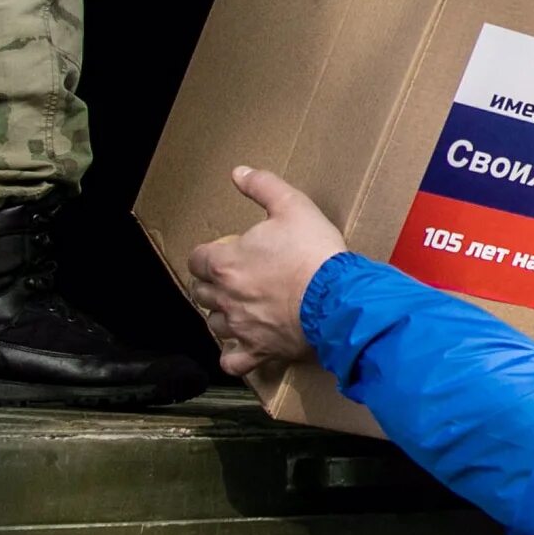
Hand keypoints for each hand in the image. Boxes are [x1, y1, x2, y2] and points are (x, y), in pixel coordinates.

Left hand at [187, 166, 347, 375]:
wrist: (337, 298)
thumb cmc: (313, 253)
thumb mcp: (292, 205)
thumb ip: (262, 186)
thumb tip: (239, 172)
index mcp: (225, 263)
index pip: (196, 259)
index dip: (206, 254)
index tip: (223, 252)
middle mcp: (225, 298)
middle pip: (200, 293)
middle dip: (210, 284)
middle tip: (232, 277)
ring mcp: (240, 327)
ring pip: (213, 324)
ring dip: (221, 315)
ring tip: (238, 308)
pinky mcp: (259, 350)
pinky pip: (233, 362)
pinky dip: (233, 356)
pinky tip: (240, 349)